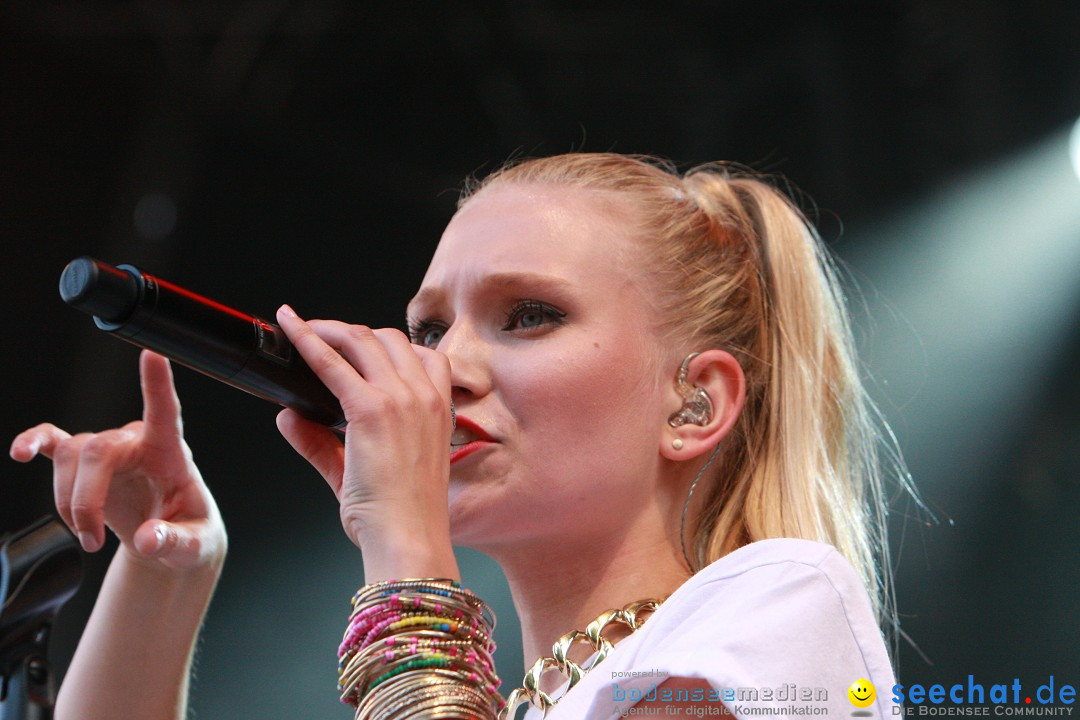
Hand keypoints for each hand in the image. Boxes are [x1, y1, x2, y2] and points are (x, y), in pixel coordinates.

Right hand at [9, 350, 225, 569]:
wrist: (172, 544)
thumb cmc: (190, 532)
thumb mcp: (195, 544)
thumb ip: (175, 541)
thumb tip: (148, 537)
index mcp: (172, 454)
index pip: (166, 413)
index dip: (158, 385)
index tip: (152, 354)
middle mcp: (138, 443)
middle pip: (97, 450)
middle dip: (85, 499)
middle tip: (91, 539)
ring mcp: (110, 450)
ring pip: (70, 455)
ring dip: (68, 501)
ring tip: (86, 536)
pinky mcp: (86, 464)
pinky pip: (54, 441)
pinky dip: (34, 442)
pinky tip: (21, 452)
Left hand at [273, 305, 455, 577]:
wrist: (410, 540)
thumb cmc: (401, 518)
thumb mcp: (363, 473)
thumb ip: (322, 443)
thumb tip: (288, 416)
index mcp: (439, 411)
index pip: (423, 356)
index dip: (388, 343)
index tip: (360, 341)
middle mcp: (425, 397)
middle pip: (389, 338)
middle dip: (353, 331)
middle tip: (321, 335)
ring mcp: (401, 399)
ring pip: (361, 340)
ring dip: (329, 329)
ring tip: (304, 330)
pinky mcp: (371, 410)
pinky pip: (331, 362)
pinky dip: (307, 340)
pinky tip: (290, 329)